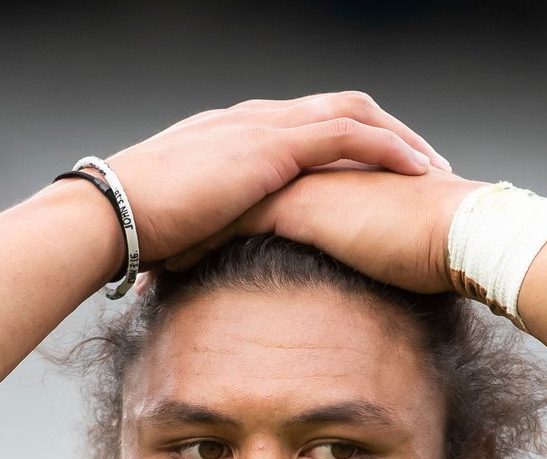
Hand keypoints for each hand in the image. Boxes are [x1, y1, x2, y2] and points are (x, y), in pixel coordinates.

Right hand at [104, 94, 449, 264]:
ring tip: (434, 167)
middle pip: (340, 110)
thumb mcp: (185, 225)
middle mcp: (254, 120)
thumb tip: (211, 260)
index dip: (349, 144)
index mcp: (236, 136)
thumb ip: (210, 228)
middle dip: (387, 133)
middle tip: (424, 165)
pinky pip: (347, 136)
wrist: (112, 215)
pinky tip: (417, 169)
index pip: (306, 126)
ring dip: (399, 138)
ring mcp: (263, 127)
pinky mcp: (272, 146)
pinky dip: (387, 148)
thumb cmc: (136, 230)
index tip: (382, 172)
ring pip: (353, 114)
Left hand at [171, 167, 485, 293]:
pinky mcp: (295, 203)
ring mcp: (295, 181)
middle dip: (188, 229)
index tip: (185, 254)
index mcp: (317, 175)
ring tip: (151, 275)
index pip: (251, 194)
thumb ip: (355, 249)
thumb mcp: (381, 247)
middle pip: (224, 195)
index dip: (215, 224)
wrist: (455, 235)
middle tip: (151, 262)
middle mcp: (300, 169)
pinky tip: (173, 277)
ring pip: (219, 207)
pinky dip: (199, 250)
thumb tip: (347, 283)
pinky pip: (229, 226)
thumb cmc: (432, 249)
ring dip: (184, 240)